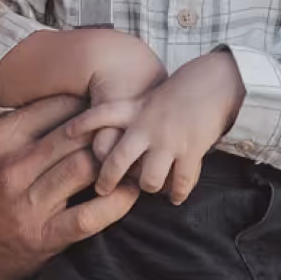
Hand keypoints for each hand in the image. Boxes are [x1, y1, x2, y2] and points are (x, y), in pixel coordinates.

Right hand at [0, 95, 139, 279]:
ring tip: (131, 156)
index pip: (58, 106)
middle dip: (106, 131)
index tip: (107, 107)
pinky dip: (116, 201)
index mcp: (0, 136)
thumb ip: (26, 116)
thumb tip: (75, 84)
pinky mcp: (44, 236)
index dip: (89, 105)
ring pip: (85, 167)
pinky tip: (130, 191)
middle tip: (130, 128)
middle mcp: (11, 168)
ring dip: (114, 162)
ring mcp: (27, 203)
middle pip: (76, 135)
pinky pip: (89, 215)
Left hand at [68, 51, 244, 205]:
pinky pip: (180, 184)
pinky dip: (177, 194)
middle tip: (101, 189)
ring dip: (148, 187)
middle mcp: (148, 126)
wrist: (213, 83)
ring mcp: (169, 140)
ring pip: (148, 180)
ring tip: (148, 188)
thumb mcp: (147, 98)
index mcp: (136, 109)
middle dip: (107, 179)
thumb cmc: (178, 92)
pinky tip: (174, 197)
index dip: (82, 124)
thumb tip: (106, 143)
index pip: (102, 113)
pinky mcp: (192, 151)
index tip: (67, 135)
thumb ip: (128, 116)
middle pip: (118, 160)